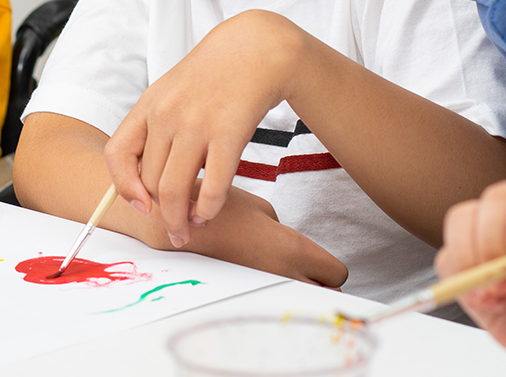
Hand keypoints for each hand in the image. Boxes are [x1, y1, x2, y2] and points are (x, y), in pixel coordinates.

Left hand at [104, 10, 309, 247]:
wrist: (255, 49)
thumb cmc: (212, 78)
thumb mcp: (171, 94)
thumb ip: (154, 131)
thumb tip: (143, 183)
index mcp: (148, 106)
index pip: (117, 154)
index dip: (123, 187)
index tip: (140, 205)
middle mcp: (167, 115)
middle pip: (149, 181)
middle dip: (160, 212)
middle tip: (172, 227)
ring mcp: (197, 124)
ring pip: (175, 191)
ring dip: (180, 219)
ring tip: (189, 227)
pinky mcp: (229, 133)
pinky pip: (212, 185)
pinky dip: (208, 209)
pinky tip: (209, 212)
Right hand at [147, 183, 347, 288]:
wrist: (170, 219)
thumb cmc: (213, 207)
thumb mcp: (257, 207)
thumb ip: (281, 229)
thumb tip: (289, 246)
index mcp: (290, 249)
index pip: (335, 273)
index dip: (329, 268)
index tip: (320, 264)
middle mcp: (279, 275)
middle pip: (322, 295)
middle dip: (317, 284)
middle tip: (303, 270)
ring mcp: (260, 288)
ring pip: (294, 299)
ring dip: (290, 287)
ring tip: (272, 269)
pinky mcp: (240, 294)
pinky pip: (266, 299)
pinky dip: (264, 290)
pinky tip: (250, 273)